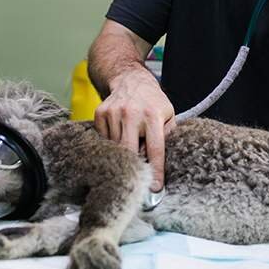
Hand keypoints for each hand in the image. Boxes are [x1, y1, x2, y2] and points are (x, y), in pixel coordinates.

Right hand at [93, 68, 174, 191]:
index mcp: (153, 115)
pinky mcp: (100, 113)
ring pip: (116, 148)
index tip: (155, 188)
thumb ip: (168, 135)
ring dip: (123, 153)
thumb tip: (165, 164)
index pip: (155, 150)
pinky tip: (119, 133)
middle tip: (138, 176)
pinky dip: (111, 142)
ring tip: (130, 145)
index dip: (155, 171)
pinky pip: (104, 139)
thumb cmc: (152, 101)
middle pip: (130, 152)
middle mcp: (132, 113)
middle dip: (134, 167)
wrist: (129, 79)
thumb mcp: (168, 114)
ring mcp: (114, 113)